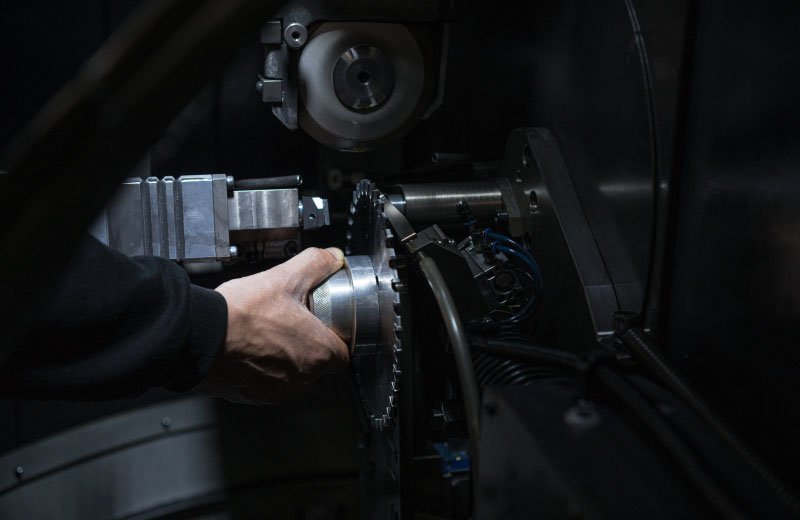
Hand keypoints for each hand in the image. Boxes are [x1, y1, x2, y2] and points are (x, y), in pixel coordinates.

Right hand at [197, 247, 348, 404]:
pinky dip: (263, 369)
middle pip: (318, 365)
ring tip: (271, 334)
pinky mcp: (253, 397)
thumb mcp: (287, 277)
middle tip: (295, 324)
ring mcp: (276, 391)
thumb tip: (333, 258)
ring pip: (293, 376)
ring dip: (286, 359)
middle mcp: (301, 379)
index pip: (343, 354)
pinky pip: (267, 384)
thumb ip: (317, 264)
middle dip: (310, 346)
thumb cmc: (242, 313)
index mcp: (317, 353)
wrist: (200, 334)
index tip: (326, 326)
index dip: (336, 337)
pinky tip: (252, 348)